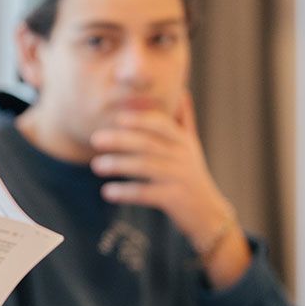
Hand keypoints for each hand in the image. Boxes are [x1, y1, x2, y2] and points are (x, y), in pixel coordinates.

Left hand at [88, 93, 233, 250]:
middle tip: (95, 139)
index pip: (161, 124)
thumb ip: (184, 121)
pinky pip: (146, 193)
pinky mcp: (174, 199)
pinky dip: (126, 192)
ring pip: (145, 167)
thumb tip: (182, 92)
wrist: (209, 213)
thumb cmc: (193, 176)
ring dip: (119, 164)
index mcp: (183, 142)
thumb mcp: (192, 146)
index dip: (139, 120)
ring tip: (96, 165)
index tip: (117, 118)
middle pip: (148, 143)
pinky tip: (107, 192)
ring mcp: (179, 177)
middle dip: (120, 139)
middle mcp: (182, 157)